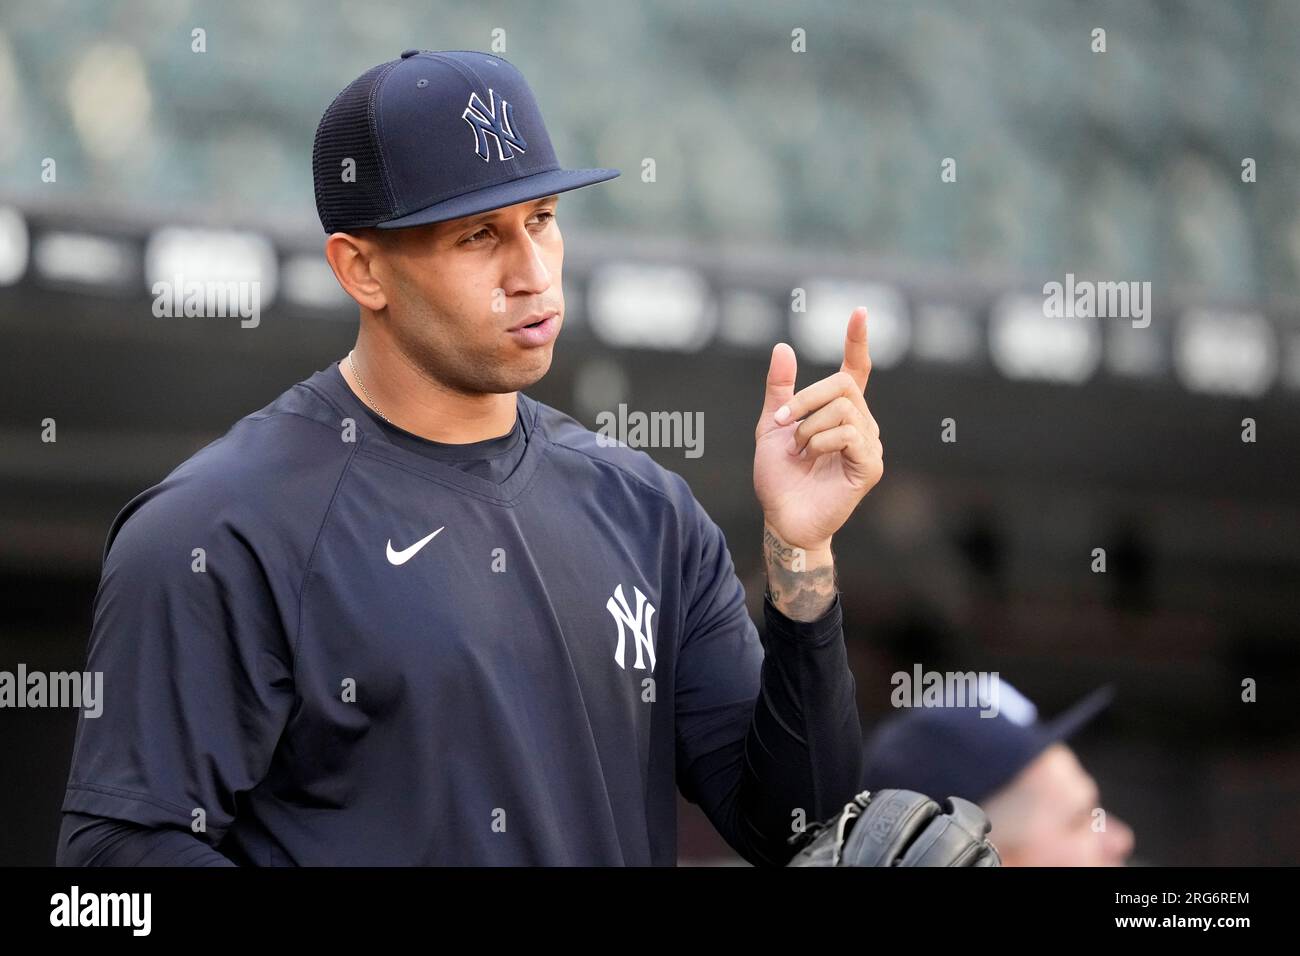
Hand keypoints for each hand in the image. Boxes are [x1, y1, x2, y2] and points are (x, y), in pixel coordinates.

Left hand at [753, 306, 883, 551]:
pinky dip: (820, 441)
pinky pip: (848, 434)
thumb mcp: (771, 425)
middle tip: (784, 422)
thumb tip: (783, 347)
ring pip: (844, 409)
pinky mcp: (870, 466)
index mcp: (839, 411)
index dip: (858, 340)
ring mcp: (869, 445)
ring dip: (809, 426)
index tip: (859, 311)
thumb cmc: (778, 476)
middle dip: (807, 399)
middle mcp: (860, 423)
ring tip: (798, 450)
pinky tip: (811, 458)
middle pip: (844, 384)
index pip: (856, 369)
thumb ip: (779, 389)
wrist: (780, 516)